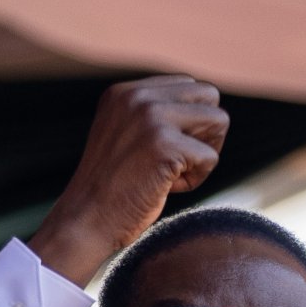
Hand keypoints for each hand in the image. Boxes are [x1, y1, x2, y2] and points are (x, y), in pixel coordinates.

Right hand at [29, 75, 228, 285]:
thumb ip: (155, 116)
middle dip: (206, 132)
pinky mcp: (164, 145)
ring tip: (174, 174)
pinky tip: (168, 189)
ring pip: (219, 120)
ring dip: (205, 153)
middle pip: (209, 96)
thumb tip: (208, 111)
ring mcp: (151, 117)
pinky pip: (211, 157)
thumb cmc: (112, 188)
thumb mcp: (126, 137)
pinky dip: (196, 180)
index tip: (167, 150)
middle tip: (181, 161)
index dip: (190, 122)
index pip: (188, 85)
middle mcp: (137, 96)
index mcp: (125, 92)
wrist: (86, 221)